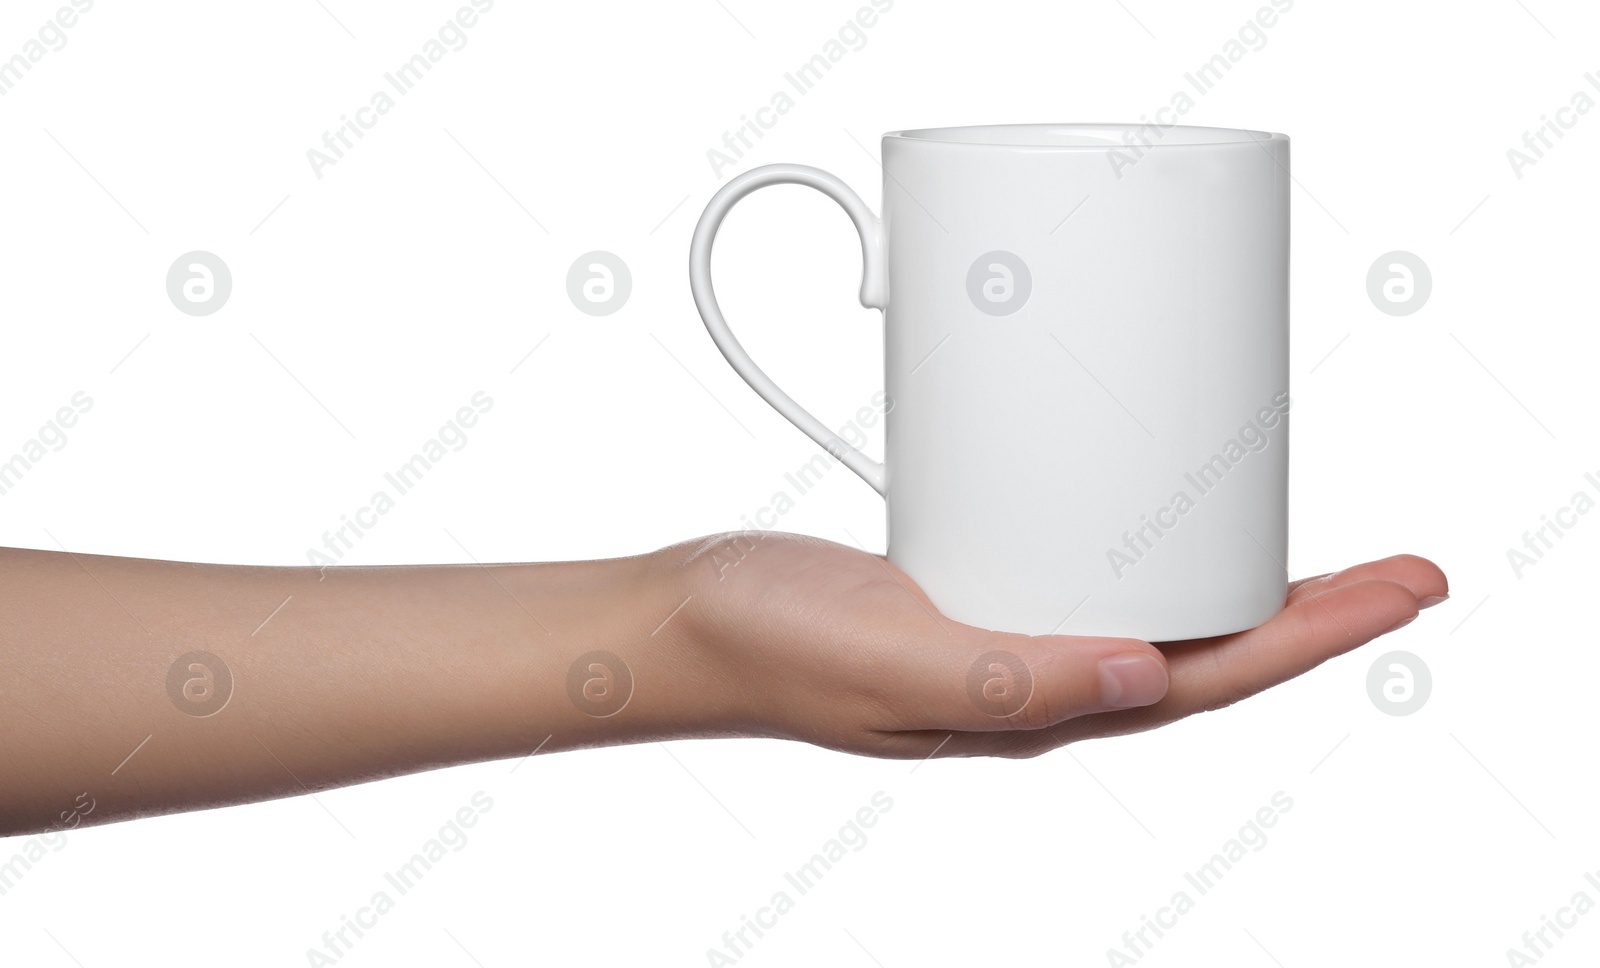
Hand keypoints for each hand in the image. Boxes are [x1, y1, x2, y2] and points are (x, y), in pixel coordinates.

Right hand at [666, 532, 1447, 759]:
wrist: (683, 618)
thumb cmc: (770, 648)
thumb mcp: (890, 661)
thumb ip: (1010, 679)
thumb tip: (1151, 676)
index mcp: (1031, 706)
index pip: (1209, 679)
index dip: (1314, 636)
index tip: (1402, 589)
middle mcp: (1035, 676)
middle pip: (1207, 647)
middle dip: (1308, 611)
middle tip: (1393, 565)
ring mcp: (1004, 633)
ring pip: (1153, 609)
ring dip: (1239, 580)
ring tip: (1305, 534)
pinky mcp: (971, 588)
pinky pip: (1083, 569)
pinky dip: (1144, 542)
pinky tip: (1155, 510)